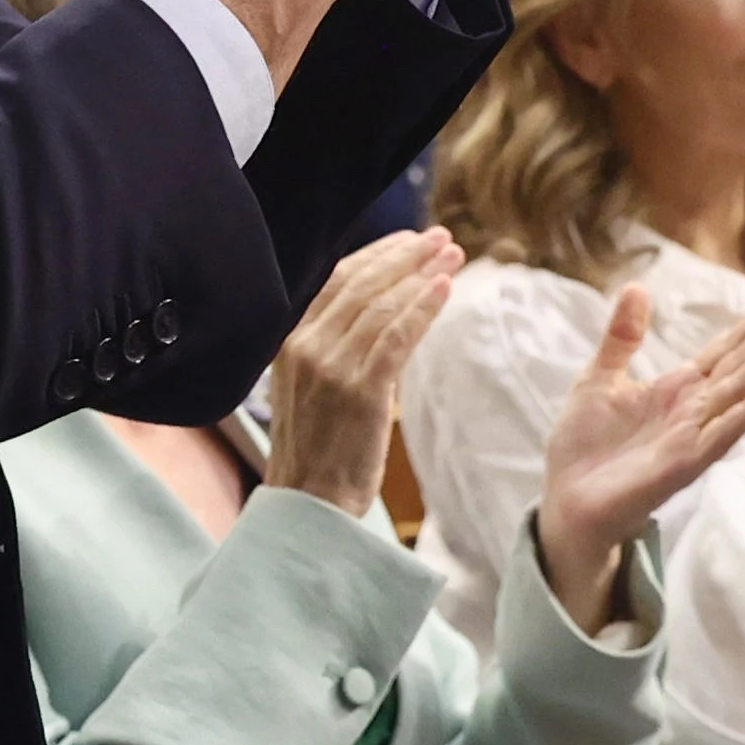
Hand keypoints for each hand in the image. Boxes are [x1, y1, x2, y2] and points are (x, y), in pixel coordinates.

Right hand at [258, 230, 465, 521]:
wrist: (308, 506)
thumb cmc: (319, 453)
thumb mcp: (314, 389)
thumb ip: (336, 350)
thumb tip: (381, 318)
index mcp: (291, 342)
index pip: (337, 282)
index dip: (377, 256)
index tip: (410, 241)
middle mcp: (306, 346)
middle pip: (361, 283)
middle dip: (405, 256)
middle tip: (441, 238)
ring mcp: (330, 367)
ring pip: (381, 305)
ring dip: (421, 275)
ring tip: (453, 256)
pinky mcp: (359, 390)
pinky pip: (395, 337)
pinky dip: (422, 309)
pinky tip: (444, 290)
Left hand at [533, 282, 744, 629]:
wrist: (567, 500)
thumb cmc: (584, 445)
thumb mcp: (599, 378)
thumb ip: (622, 337)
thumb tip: (637, 286)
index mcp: (676, 388)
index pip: (724, 351)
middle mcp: (693, 410)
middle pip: (740, 366)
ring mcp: (692, 436)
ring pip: (739, 395)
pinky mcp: (683, 464)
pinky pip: (720, 435)